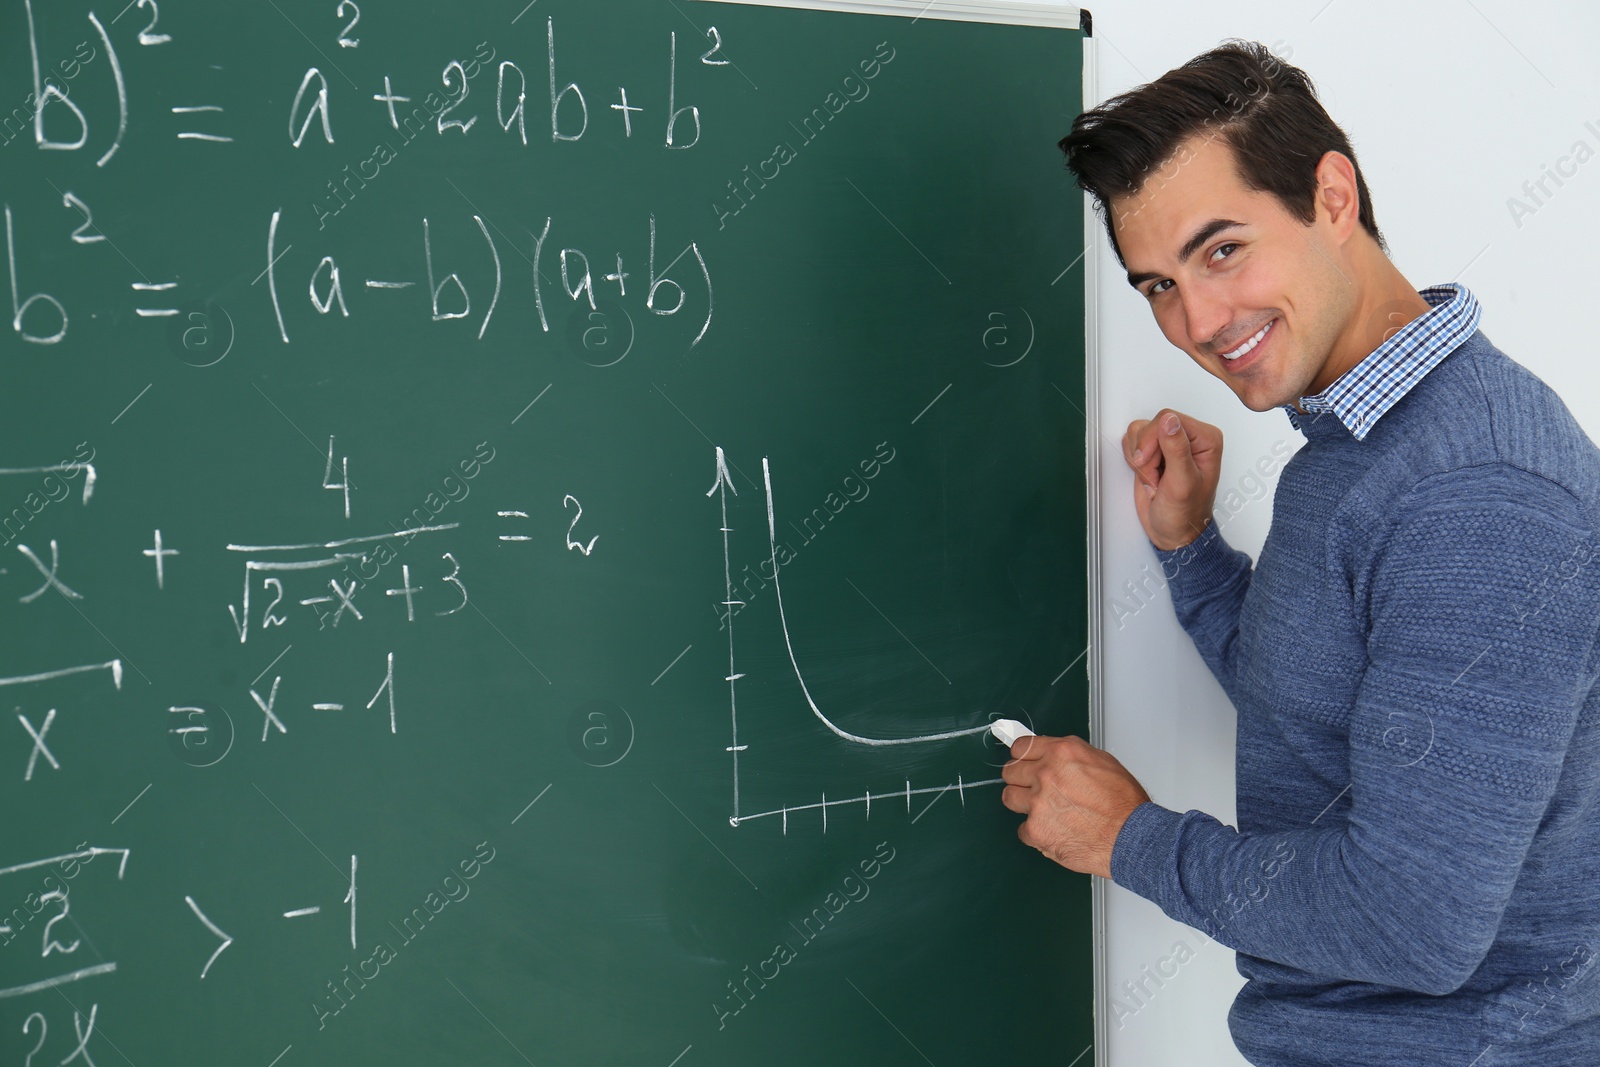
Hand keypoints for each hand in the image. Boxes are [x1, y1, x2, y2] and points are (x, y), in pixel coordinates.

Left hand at [1000, 734, 1150, 879]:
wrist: (1132, 837)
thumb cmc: (1124, 803)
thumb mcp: (1101, 761)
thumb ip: (1071, 756)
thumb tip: (1054, 755)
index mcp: (1061, 753)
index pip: (1021, 747)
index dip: (1022, 757)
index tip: (1024, 763)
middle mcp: (1046, 774)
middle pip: (1010, 771)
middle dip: (1020, 779)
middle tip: (1034, 788)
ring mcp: (1038, 802)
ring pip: (1009, 798)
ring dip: (1023, 804)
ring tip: (1044, 811)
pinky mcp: (1036, 830)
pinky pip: (1022, 830)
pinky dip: (1035, 833)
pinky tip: (1054, 831)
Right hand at [1122, 409, 1222, 550]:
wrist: (1173, 532)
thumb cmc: (1185, 514)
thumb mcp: (1182, 483)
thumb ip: (1177, 449)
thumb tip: (1169, 421)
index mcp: (1205, 439)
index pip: (1167, 419)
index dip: (1152, 441)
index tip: (1150, 464)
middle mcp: (1189, 437)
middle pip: (1151, 425)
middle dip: (1146, 454)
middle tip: (1156, 477)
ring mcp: (1171, 443)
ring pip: (1139, 432)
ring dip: (1139, 460)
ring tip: (1154, 479)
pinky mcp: (1155, 450)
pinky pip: (1133, 441)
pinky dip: (1134, 461)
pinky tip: (1148, 476)